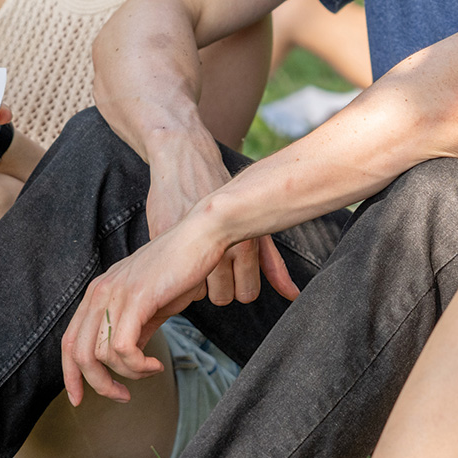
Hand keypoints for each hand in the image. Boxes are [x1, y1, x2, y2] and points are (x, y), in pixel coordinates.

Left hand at [60, 209, 293, 404]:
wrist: (202, 236)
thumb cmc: (181, 268)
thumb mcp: (151, 304)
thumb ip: (135, 329)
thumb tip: (126, 359)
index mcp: (98, 292)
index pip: (69, 341)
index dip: (70, 375)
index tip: (81, 398)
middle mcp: (100, 292)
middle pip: (78, 354)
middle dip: (98, 385)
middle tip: (123, 396)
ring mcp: (116, 293)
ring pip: (100, 355)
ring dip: (126, 375)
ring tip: (149, 371)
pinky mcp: (137, 298)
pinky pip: (122, 348)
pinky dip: (138, 366)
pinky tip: (155, 365)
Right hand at [145, 132, 295, 306]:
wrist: (187, 161)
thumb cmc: (226, 196)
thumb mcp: (254, 224)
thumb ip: (273, 263)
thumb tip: (293, 294)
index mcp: (246, 243)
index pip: (247, 293)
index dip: (240, 285)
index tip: (236, 269)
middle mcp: (220, 247)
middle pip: (222, 297)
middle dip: (219, 286)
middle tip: (215, 263)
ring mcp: (191, 244)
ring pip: (198, 293)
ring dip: (197, 280)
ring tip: (199, 255)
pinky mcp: (165, 240)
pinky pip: (174, 274)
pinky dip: (178, 265)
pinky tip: (183, 246)